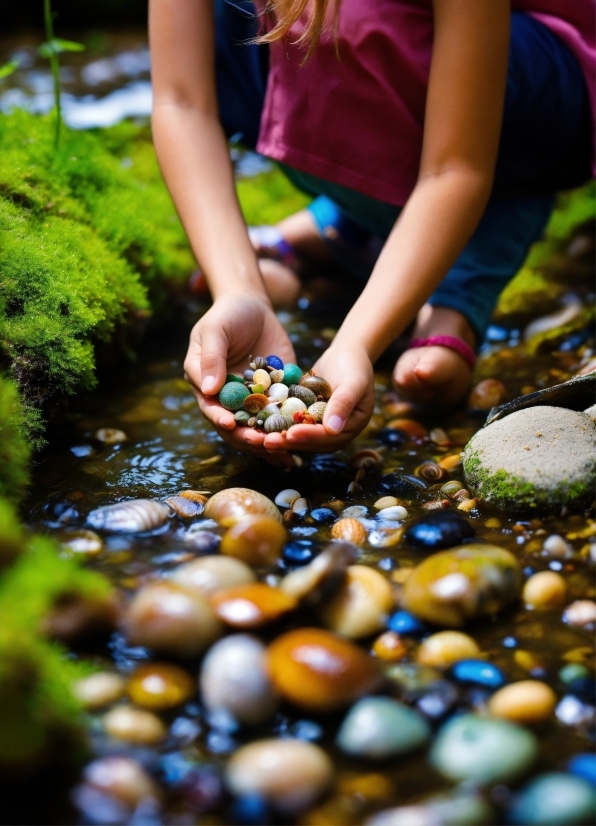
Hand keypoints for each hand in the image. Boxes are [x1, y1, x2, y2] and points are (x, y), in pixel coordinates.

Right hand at [184, 293, 296, 464]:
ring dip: (268, 440)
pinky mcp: (271, 396)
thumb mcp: (215, 330)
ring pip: (256, 427)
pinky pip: (278, 416)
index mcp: (204, 384)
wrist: (253, 304)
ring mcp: (249, 399)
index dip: (219, 418)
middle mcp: (225, 397)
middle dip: (247, 436)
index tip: (231, 424)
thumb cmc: (227, 314)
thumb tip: (207, 389)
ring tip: (283, 450)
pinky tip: (299, 442)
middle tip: (262, 442)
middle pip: (233, 425)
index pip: (210, 407)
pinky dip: (286, 429)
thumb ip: (211, 357)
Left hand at [263, 343, 374, 453]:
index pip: (327, 437)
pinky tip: (254, 424)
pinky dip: (273, 424)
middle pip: (309, 442)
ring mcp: (318, 427)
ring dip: (276, 437)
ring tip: (256, 438)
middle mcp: (334, 433)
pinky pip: (288, 423)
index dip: (308, 436)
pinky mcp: (305, 418)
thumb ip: (343, 404)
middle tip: (266, 441)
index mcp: (349, 428)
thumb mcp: (352, 382)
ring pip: (296, 435)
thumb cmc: (354, 366)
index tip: (290, 433)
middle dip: (287, 442)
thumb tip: (332, 429)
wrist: (346, 354)